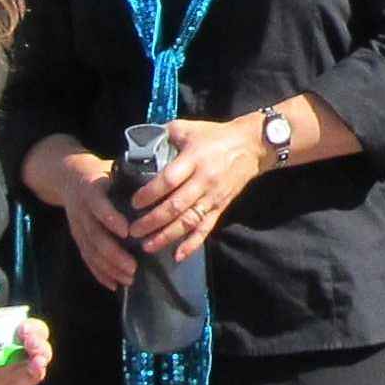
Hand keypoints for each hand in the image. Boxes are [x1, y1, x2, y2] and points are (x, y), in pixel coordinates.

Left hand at [0, 313, 55, 384]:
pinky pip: (33, 377)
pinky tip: (35, 370)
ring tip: (36, 359)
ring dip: (42, 353)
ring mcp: (19, 367)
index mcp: (1, 334)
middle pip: (37, 335)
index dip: (25, 322)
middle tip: (28, 338)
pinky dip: (37, 372)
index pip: (20, 322)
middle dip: (37, 334)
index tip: (20, 327)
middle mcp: (15, 348)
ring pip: (41, 355)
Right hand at [51, 152, 142, 293]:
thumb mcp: (112, 170)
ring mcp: (76, 225)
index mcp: (90, 188)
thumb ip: (131, 181)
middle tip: (133, 267)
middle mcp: (81, 209)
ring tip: (128, 279)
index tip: (127, 232)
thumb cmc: (100, 173)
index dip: (110, 218)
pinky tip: (113, 284)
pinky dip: (99, 273)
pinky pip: (86, 257)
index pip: (98, 205)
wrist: (67, 175)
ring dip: (109, 267)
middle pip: (94, 235)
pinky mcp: (76, 237)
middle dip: (114, 254)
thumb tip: (161, 193)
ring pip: (90, 250)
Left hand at [119, 116, 262, 264]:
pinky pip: (206, 228)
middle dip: (152, 221)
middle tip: (133, 231)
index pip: (168, 180)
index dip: (150, 194)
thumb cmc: (215, 136)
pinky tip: (178, 256)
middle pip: (176, 206)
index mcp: (193, 159)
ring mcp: (213, 197)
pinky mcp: (221, 207)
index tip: (134, 203)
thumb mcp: (189, 128)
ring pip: (188, 221)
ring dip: (167, 236)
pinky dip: (193, 244)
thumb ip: (165, 134)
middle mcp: (203, 180)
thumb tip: (141, 143)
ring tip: (148, 246)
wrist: (251, 146)